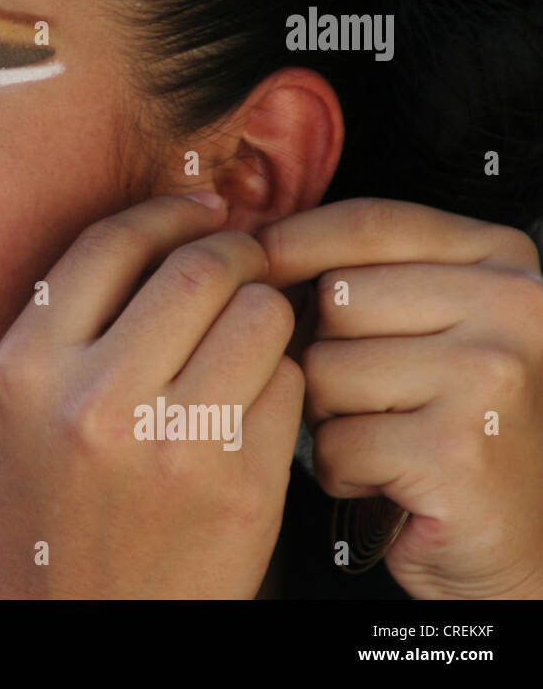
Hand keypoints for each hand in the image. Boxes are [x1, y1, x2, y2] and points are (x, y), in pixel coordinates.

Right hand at [0, 193, 304, 597]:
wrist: (80, 629)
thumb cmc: (49, 517)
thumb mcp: (18, 414)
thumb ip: (68, 329)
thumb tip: (162, 238)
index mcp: (24, 368)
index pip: (110, 244)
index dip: (167, 213)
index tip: (200, 209)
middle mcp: (92, 397)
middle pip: (197, 268)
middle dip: (233, 253)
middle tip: (242, 264)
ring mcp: (171, 443)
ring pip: (258, 316)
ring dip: (265, 313)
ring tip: (249, 338)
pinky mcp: (241, 485)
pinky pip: (290, 385)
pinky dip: (285, 379)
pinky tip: (257, 401)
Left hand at [258, 197, 542, 598]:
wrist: (514, 540)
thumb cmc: (448, 426)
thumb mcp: (425, 325)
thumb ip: (364, 273)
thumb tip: (249, 243)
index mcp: (503, 260)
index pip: (369, 223)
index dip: (293, 241)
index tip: (249, 262)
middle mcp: (513, 307)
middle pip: (334, 299)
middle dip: (321, 353)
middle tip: (368, 398)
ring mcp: (491, 377)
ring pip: (323, 370)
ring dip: (329, 417)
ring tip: (383, 439)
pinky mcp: (457, 450)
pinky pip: (335, 441)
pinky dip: (342, 471)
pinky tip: (385, 480)